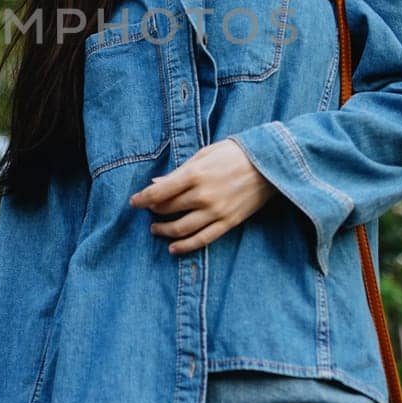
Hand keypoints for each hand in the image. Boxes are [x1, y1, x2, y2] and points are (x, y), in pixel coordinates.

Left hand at [128, 138, 274, 256]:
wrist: (268, 164)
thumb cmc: (234, 154)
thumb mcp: (204, 155)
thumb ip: (179, 172)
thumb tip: (156, 183)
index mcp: (194, 174)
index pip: (159, 192)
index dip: (142, 199)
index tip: (133, 202)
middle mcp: (203, 195)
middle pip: (168, 209)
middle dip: (153, 211)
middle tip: (148, 211)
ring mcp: (216, 211)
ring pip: (181, 229)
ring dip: (164, 231)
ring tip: (156, 229)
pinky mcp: (228, 222)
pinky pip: (202, 239)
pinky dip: (185, 246)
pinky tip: (173, 248)